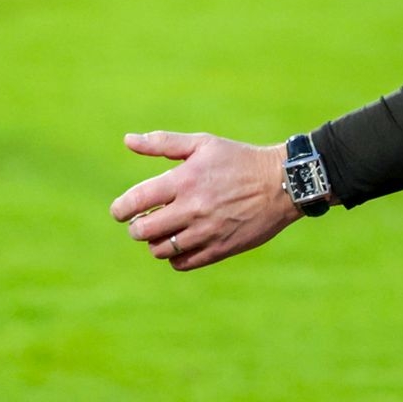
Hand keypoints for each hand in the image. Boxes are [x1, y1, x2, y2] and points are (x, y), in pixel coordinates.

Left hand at [110, 132, 300, 271]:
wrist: (281, 183)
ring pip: (160, 250)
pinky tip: (183, 242)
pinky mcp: (218, 249)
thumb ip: (162, 143)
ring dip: (155, 242)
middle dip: (136, 227)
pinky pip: (182, 263)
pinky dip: (175, 256)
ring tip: (165, 230)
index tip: (120, 211)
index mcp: (185, 180)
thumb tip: (127, 140)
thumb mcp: (202, 143)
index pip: (136, 201)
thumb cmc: (238, 159)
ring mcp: (206, 232)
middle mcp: (192, 208)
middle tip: (143, 220)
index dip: (120, 209)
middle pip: (143, 231)